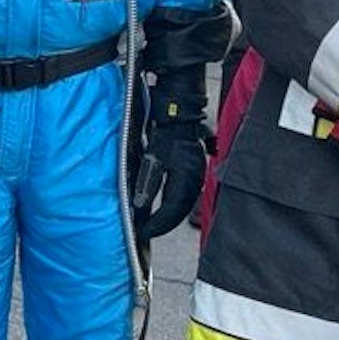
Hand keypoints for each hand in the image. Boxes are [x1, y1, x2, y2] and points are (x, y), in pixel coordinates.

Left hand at [139, 72, 208, 237]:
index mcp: (185, 179)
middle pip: (179, 210)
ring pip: (183, 201)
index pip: (171, 212)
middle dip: (163, 222)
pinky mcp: (195, 166)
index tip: (144, 233)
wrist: (181, 106)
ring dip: (169, 212)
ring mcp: (197, 173)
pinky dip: (173, 200)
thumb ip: (148, 182)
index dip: (157, 225)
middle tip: (147, 231)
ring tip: (153, 221)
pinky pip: (184, 191)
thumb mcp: (153, 156)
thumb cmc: (167, 128)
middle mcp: (195, 179)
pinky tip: (164, 201)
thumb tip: (140, 205)